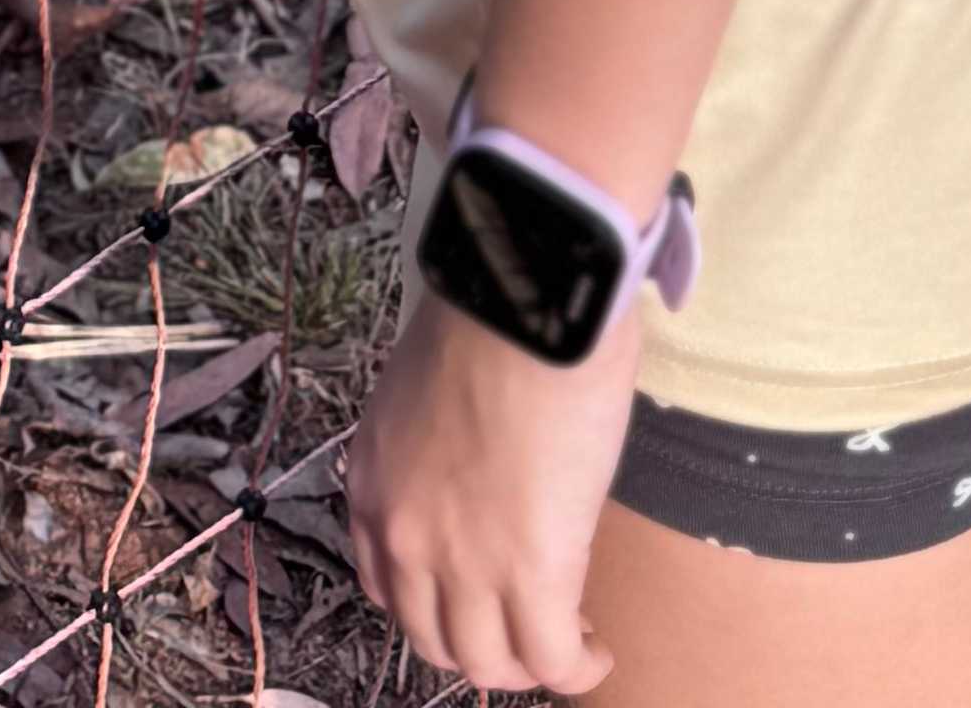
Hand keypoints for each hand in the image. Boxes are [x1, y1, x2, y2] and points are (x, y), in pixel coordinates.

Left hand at [344, 288, 631, 694]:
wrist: (523, 301)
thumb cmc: (487, 319)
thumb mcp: (425, 392)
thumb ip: (434, 450)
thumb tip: (478, 472)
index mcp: (373, 484)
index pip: (384, 587)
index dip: (436, 604)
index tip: (475, 595)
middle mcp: (403, 535)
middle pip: (432, 640)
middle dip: (480, 642)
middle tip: (525, 620)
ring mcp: (463, 563)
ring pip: (487, 666)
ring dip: (528, 663)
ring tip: (567, 639)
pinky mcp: (532, 574)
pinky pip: (551, 661)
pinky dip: (577, 668)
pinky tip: (597, 650)